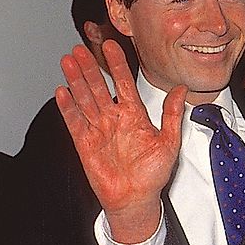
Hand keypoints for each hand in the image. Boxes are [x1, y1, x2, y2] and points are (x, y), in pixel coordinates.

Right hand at [55, 40, 186, 243]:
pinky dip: (68, 107)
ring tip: (69, 61)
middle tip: (81, 47)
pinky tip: (63, 91)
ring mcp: (98, 129)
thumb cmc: (153, 173)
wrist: (137, 198)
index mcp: (134, 115)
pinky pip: (75, 122)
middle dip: (90, 67)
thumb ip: (172, 114)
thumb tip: (182, 89)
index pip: (124, 84)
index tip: (112, 46)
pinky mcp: (85, 143)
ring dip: (76, 80)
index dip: (117, 65)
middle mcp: (114, 118)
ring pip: (85, 99)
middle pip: (100, 87)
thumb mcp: (169, 141)